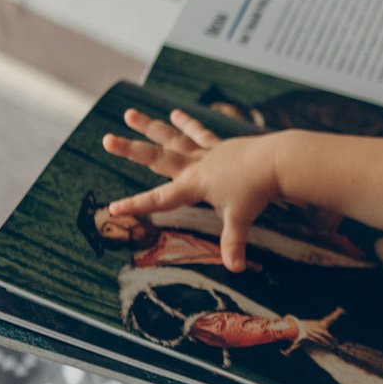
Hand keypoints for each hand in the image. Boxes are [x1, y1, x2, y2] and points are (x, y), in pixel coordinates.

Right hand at [106, 127, 286, 270]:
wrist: (276, 161)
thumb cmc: (257, 191)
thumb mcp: (241, 219)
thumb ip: (233, 244)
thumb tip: (235, 269)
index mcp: (194, 185)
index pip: (159, 199)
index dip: (135, 205)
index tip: (112, 209)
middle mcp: (195, 166)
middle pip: (156, 157)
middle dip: (130, 150)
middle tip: (106, 139)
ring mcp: (207, 152)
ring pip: (172, 138)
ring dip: (151, 126)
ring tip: (130, 114)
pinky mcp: (220, 145)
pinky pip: (199, 133)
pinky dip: (187, 124)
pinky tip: (175, 114)